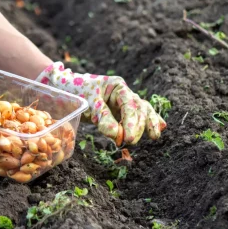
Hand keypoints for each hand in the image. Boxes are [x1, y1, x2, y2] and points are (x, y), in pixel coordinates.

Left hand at [36, 62, 166, 144]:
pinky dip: (149, 120)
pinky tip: (160, 127)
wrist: (68, 87)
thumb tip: (116, 135)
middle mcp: (124, 93)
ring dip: (148, 123)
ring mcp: (124, 101)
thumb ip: (103, 117)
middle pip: (138, 109)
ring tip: (155, 136)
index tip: (129, 137)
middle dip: (137, 126)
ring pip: (142, 111)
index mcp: (118, 86)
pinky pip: (138, 115)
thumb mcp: (88, 103)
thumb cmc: (78, 91)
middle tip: (130, 142)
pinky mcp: (121, 110)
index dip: (132, 122)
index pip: (130, 105)